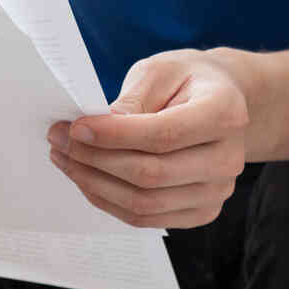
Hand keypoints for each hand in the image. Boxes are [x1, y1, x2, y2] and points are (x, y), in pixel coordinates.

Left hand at [47, 50, 248, 228]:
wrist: (221, 101)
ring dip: (94, 184)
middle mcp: (229, 159)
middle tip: (59, 141)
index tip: (76, 127)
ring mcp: (217, 191)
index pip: (163, 135)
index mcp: (225, 113)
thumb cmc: (187, 80)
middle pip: (151, 175)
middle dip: (95, 160)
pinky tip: (88, 177)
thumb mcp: (160, 70)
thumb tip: (94, 135)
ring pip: (144, 204)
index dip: (114, 136)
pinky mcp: (201, 212)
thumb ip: (132, 100)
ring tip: (66, 159)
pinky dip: (109, 201)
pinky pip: (146, 218)